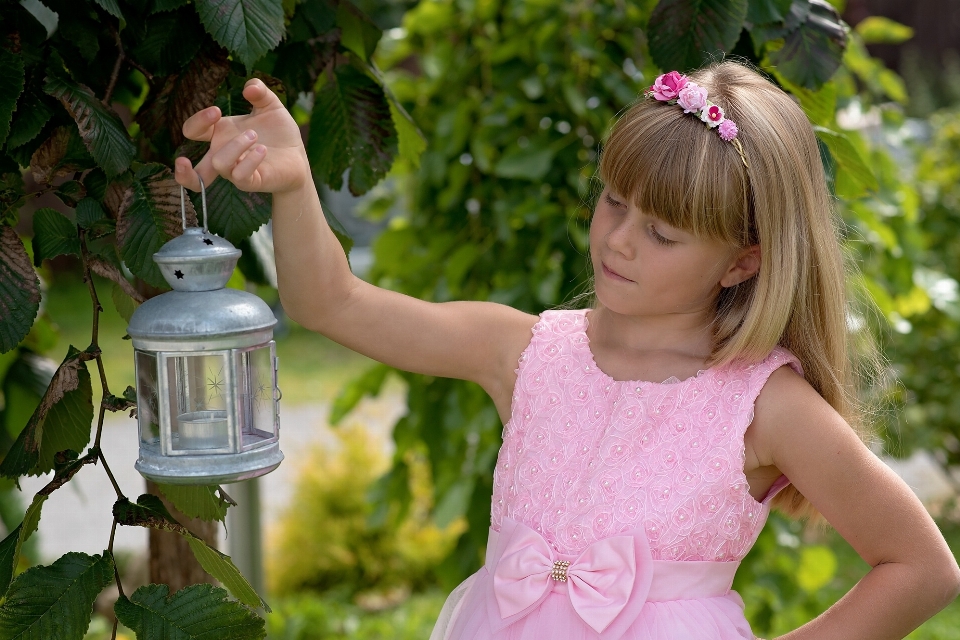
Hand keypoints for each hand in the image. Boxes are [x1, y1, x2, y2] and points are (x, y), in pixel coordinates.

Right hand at [174, 78, 309, 194]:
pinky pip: (240, 176)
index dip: (198, 120)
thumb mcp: (271, 107)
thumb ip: (261, 92)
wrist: (299, 158)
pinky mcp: (251, 181)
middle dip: (185, 160)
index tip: (217, 111)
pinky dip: (249, 161)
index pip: (193, 130)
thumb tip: (250, 86)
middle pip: (190, 169)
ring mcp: (235, 170)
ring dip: (235, 147)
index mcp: (221, 134)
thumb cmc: (280, 134)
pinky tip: (263, 150)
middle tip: (207, 143)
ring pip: (219, 164)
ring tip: (254, 136)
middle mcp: (223, 154)